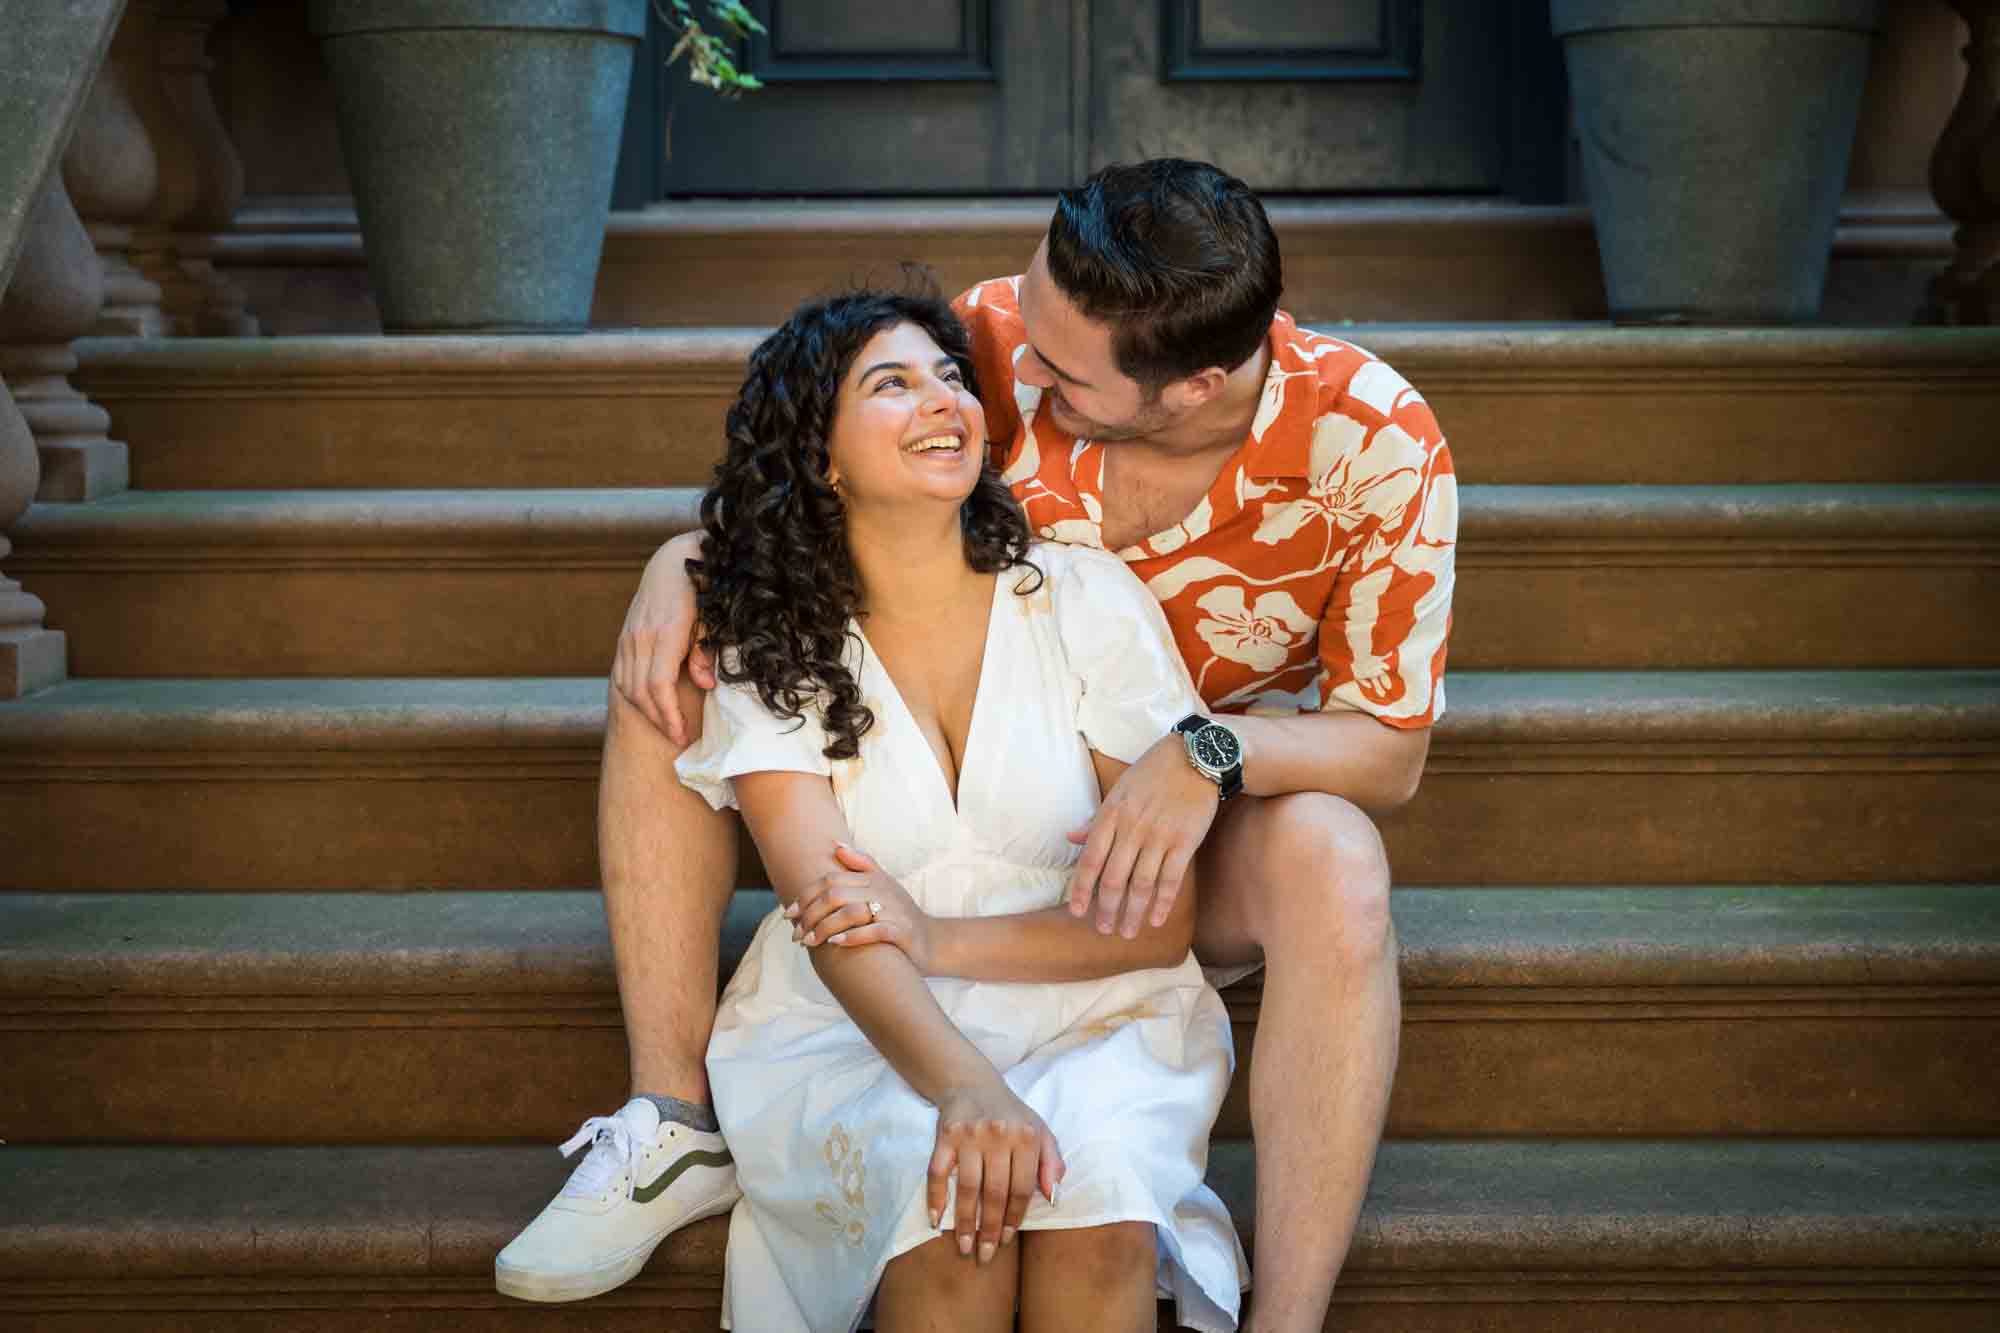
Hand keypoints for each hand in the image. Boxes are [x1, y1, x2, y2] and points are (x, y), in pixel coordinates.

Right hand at [611, 533, 716, 745]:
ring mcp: (629, 637)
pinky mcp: (625, 637)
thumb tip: (705, 684)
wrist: (673, 561)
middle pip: (642, 691)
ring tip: (666, 726)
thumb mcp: (712, 618)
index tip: (682, 735)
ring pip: (627, 686)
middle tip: (679, 739)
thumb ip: (705, 651)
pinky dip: (633, 696)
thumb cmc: (702, 590)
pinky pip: (622, 674)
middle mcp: (641, 637)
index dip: (669, 715)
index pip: (659, 685)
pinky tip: (649, 707)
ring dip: (645, 711)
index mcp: (666, 633)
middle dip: (659, 720)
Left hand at [788, 843, 937, 973]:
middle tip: (795, 933)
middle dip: (810, 914)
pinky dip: (852, 936)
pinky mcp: (902, 932)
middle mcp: (882, 890)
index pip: (831, 880)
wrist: (933, 941)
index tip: (789, 913)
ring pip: (850, 913)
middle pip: (836, 895)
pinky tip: (835, 943)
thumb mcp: (884, 884)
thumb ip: (862, 864)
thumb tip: (836, 845)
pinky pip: (874, 930)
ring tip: (808, 942)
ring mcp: (893, 911)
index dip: (806, 895)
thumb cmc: (901, 913)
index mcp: (874, 878)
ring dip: (824, 928)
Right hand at [929, 1079, 1062, 1263]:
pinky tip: (936, 1220)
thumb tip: (1053, 1197)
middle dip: (989, 1228)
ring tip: (964, 1246)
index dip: (1014, 1218)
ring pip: (968, 1186)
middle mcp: (999, 1135)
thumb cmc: (1012, 1115)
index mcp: (1026, 1137)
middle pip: (995, 1192)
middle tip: (984, 1255)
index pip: (1021, 1188)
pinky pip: (938, 1172)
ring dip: (964, 1221)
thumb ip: (1052, 1162)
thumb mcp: (1041, 1131)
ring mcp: (969, 1135)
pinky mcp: (945, 1135)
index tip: (1005, 1240)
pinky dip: (936, 1197)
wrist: (973, 1083)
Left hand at [1066, 733, 1217, 938]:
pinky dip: (1162, 902)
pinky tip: (1155, 920)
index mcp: (1112, 815)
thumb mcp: (1118, 790)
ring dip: (1132, 912)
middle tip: (1103, 930)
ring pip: (1140, 884)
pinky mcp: (1184, 841)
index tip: (1077, 912)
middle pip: (1113, 878)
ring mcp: (1159, 836)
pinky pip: (1170, 879)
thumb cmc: (1153, 774)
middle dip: (1106, 909)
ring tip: (1127, 932)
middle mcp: (1132, 828)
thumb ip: (1096, 819)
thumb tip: (1070, 837)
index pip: (1090, 860)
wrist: (1195, 758)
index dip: (1082, 889)